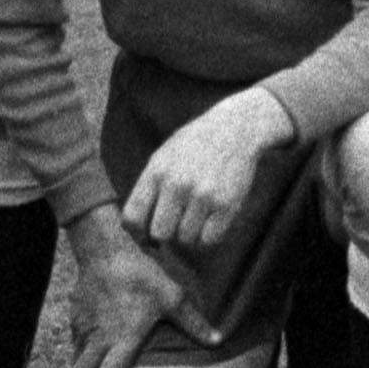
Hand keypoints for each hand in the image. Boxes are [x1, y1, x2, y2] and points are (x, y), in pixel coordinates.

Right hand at [64, 222, 207, 367]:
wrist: (104, 249)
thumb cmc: (140, 274)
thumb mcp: (172, 296)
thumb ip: (193, 322)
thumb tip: (219, 340)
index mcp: (122, 338)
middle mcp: (99, 339)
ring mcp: (83, 330)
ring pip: (74, 364)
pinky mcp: (75, 320)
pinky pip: (74, 345)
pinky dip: (78, 359)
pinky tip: (85, 365)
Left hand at [119, 87, 294, 257]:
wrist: (236, 128)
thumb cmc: (195, 145)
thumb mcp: (163, 156)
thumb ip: (148, 188)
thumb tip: (137, 229)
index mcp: (156, 171)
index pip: (132, 217)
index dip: (137, 234)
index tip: (146, 236)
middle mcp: (177, 184)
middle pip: (159, 234)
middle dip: (165, 235)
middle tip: (174, 227)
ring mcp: (203, 195)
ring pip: (186, 239)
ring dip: (189, 235)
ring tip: (195, 217)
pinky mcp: (227, 205)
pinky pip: (210, 239)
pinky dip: (208, 236)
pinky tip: (210, 221)